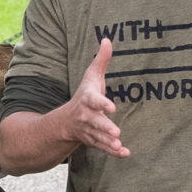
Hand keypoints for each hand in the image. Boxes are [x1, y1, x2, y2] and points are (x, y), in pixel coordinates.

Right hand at [60, 37, 129, 157]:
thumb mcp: (91, 77)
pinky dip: (113, 152)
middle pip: (95, 122)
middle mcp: (87, 116)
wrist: (67, 122)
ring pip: (99, 137)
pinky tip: (124, 153)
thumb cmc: (84, 95)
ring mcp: (90, 130)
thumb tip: (107, 39)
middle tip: (116, 132)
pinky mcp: (95, 141)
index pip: (93, 101)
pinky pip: (103, 148)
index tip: (112, 107)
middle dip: (105, 127)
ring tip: (118, 144)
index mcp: (87, 99)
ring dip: (108, 142)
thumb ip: (101, 60)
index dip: (102, 104)